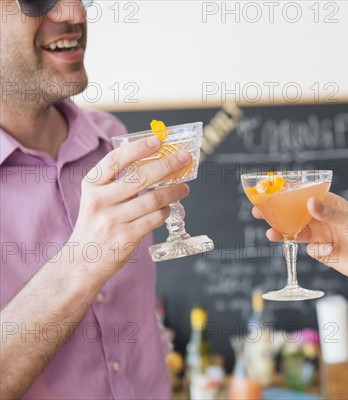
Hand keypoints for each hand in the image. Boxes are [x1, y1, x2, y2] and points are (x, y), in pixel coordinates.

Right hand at [69, 135, 190, 280]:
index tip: (158, 140)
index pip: (115, 160)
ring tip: (184, 188)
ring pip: (152, 200)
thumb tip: (157, 158)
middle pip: (140, 178)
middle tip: (184, 159)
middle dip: (167, 165)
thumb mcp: (98, 196)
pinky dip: (166, 211)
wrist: (84, 259)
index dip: (138, 148)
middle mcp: (99, 200)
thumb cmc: (98, 221)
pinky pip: (154, 219)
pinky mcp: (126, 237)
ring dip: (173, 191)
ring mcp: (112, 220)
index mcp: (92, 184)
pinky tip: (169, 208)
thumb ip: (119, 179)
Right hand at [252, 193, 347, 293]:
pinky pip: (310, 249)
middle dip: (277, 213)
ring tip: (271, 233)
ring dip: (284, 232)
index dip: (287, 193)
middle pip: (294, 213)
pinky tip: (332, 250)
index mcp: (331, 204)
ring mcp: (321, 235)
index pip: (305, 194)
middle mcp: (323, 218)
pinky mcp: (322, 252)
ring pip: (296, 232)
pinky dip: (317, 250)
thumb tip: (309, 203)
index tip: (270, 191)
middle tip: (258, 211)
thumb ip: (328, 214)